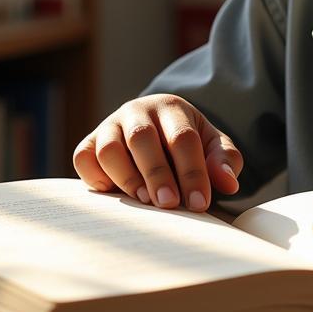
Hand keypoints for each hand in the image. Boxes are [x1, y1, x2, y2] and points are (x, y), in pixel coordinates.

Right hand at [72, 94, 241, 211]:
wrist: (157, 133)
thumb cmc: (188, 145)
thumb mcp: (212, 146)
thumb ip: (224, 161)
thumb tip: (228, 183)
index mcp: (171, 107)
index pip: (182, 138)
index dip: (192, 172)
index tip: (199, 203)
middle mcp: (137, 111)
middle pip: (143, 138)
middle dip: (157, 174)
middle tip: (169, 204)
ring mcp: (110, 125)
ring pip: (109, 148)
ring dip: (126, 177)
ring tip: (144, 201)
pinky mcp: (89, 142)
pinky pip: (83, 158)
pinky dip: (94, 176)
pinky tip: (114, 194)